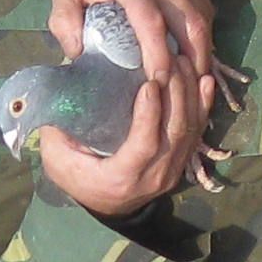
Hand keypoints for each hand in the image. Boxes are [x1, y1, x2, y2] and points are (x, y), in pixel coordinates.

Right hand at [35, 75, 203, 215]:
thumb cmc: (73, 173)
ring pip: (189, 131)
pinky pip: (196, 133)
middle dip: (176, 93)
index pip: (144, 146)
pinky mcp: (181, 163)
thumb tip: (60, 82)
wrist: (100, 203)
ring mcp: (171, 172)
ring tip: (183, 61)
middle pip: (174, 134)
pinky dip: (202, 105)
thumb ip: (59, 123)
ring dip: (189, 94)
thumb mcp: (57, 152)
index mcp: (121, 178)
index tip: (150, 82)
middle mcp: (153, 179)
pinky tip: (204, 80)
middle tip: (170, 58)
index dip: (150, 114)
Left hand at [51, 0, 217, 121]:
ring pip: (203, 18)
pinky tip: (197, 53)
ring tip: (197, 79)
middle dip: (194, 62)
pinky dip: (204, 33)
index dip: (159, 58)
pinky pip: (205, 8)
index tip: (159, 84)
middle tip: (189, 91)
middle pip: (190, 26)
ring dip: (203, 51)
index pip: (152, 25)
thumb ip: (65, 21)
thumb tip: (78, 56)